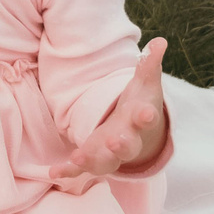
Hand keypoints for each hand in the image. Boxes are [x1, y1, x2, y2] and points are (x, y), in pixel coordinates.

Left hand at [49, 38, 169, 183]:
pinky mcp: (94, 158)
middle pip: (127, 146)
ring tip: (78, 158)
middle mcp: (127, 139)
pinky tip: (54, 172)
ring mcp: (109, 152)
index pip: (146, 118)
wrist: (134, 133)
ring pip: (104, 161)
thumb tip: (160, 41)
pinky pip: (81, 169)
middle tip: (115, 141)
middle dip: (121, 145)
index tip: (148, 113)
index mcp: (140, 119)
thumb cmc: (138, 105)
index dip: (146, 116)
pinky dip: (68, 172)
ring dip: (92, 160)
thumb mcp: (145, 84)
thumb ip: (149, 64)